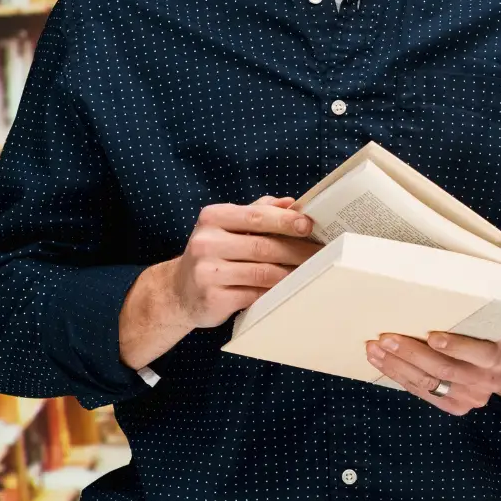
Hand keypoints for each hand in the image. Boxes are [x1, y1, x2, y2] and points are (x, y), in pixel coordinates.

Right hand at [168, 195, 320, 328]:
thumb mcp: (227, 226)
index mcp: (212, 217)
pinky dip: (277, 292)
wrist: (179, 292)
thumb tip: (291, 202)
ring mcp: (207, 272)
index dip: (285, 221)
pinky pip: (255, 295)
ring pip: (263, 272)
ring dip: (292, 272)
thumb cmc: (212, 253)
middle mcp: (206, 242)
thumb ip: (258, 211)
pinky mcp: (213, 299)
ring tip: (314, 270)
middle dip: (297, 250)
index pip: (256, 216)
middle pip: (263, 246)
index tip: (309, 225)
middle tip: (321, 252)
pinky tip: (292, 289)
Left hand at [364, 317, 500, 416]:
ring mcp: (472, 396)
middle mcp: (489, 379)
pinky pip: (424, 393)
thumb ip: (477, 309)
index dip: (456, 346)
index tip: (432, 335)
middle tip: (387, 337)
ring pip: (430, 383)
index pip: (481, 353)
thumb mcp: (495, 319)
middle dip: (413, 353)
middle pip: (447, 370)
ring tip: (375, 349)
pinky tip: (382, 362)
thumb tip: (448, 278)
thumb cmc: (493, 330)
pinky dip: (400, 376)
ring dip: (398, 365)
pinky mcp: (457, 406)